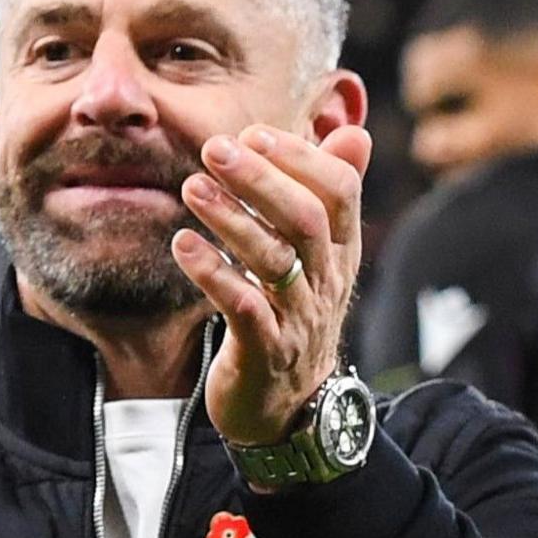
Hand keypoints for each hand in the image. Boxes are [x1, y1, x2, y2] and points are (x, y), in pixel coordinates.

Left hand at [170, 123, 373, 446]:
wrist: (286, 405)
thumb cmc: (294, 313)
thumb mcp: (321, 255)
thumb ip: (332, 194)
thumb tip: (354, 131)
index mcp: (341, 251)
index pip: (340, 191)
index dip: (300, 158)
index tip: (253, 134)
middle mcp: (327, 281)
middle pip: (306, 220)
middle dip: (260, 179)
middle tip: (214, 149)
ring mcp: (299, 318)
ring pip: (274, 261)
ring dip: (231, 219)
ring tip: (191, 187)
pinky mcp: (265, 351)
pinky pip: (243, 307)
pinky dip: (213, 272)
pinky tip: (183, 245)